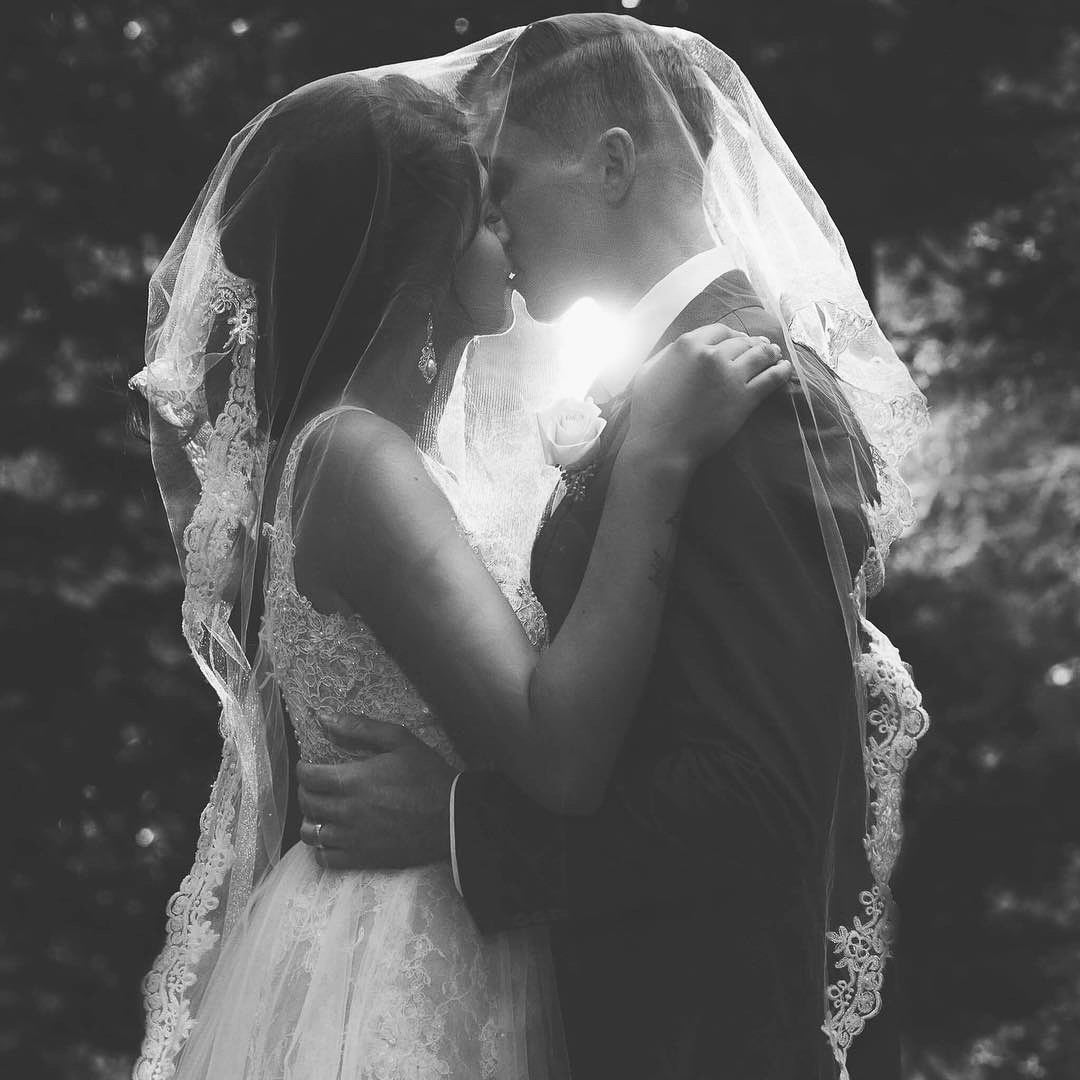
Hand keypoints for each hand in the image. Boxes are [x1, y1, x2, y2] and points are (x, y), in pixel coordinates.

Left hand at [295, 713, 455, 869]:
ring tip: (320, 811)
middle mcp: (347, 811)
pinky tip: (329, 837)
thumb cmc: (427, 776)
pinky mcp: (362, 858)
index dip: (303, 769)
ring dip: (310, 819)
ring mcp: (353, 838)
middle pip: (307, 803)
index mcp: (354, 780)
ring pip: (311, 833)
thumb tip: (324, 718)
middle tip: (315, 784)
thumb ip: (360, 728)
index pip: (309, 777)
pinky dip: (320, 847)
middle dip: (305, 790)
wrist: (452, 817)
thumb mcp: (399, 740)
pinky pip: (325, 858)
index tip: (309, 765)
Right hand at [626, 322, 791, 470]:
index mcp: (687, 345)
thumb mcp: (647, 372)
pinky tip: (785, 369)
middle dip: (753, 343)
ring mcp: (730, 375)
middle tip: (762, 346)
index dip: (732, 334)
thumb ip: (667, 355)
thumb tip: (681, 350)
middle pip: (741, 341)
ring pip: (760, 355)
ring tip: (776, 354)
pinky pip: (771, 378)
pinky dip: (781, 371)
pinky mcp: (744, 397)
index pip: (719, 330)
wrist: (661, 445)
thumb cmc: (648, 412)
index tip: (738, 340)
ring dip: (770, 352)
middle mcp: (711, 355)